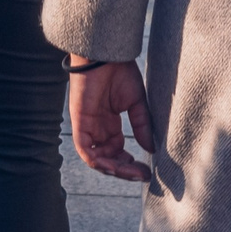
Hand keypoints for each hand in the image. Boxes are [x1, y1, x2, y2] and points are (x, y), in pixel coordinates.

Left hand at [70, 59, 159, 181]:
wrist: (105, 55)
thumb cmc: (119, 73)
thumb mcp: (136, 104)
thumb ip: (142, 126)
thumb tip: (151, 149)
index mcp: (109, 124)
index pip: (116, 152)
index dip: (129, 164)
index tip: (147, 171)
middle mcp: (97, 127)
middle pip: (107, 158)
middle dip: (124, 170)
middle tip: (142, 176)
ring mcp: (87, 125)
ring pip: (96, 158)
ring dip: (114, 169)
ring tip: (132, 173)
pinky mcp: (79, 121)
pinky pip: (84, 148)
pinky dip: (97, 161)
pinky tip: (113, 166)